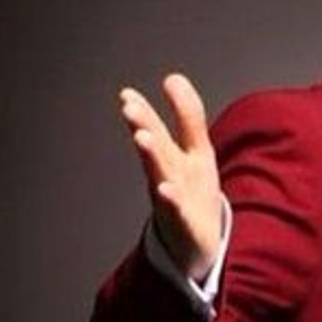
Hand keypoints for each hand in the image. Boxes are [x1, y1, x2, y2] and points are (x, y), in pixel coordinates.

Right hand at [119, 74, 221, 277]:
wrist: (194, 245)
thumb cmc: (191, 193)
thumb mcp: (195, 149)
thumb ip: (186, 114)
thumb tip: (172, 76)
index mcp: (175, 156)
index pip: (159, 128)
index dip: (147, 110)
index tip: (126, 95)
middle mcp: (170, 175)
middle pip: (156, 146)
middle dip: (144, 125)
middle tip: (128, 106)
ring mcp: (176, 199)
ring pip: (162, 174)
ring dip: (152, 156)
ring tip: (142, 138)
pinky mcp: (187, 223)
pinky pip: (179, 211)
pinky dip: (172, 201)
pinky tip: (164, 189)